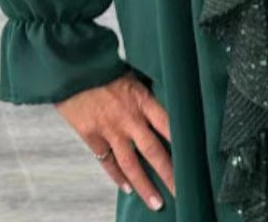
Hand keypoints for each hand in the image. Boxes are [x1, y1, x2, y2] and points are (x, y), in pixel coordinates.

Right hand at [53, 70, 174, 210]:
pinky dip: (118, 177)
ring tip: (157, 201)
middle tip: (181, 189)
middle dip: (169, 173)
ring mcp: (110, 130)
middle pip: (154, 151)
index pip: (169, 125)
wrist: (73, 68)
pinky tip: (127, 188)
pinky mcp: (92, 136)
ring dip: (144, 185)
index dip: (183, 142)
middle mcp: (129, 119)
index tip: (194, 157)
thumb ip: (146, 92)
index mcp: (143, 100)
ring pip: (131, 164)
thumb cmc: (104, 67)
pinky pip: (108, 162)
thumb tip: (163, 101)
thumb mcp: (133, 74)